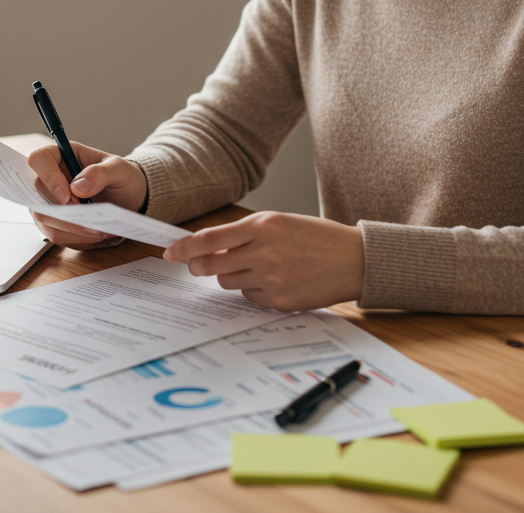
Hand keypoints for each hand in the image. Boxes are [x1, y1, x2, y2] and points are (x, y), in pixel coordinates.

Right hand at [27, 141, 146, 249]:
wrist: (130, 198)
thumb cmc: (122, 177)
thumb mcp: (119, 170)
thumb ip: (100, 173)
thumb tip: (77, 187)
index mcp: (62, 156)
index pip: (39, 160)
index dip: (48, 178)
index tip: (67, 196)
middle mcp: (51, 178)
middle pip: (36, 194)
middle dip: (61, 210)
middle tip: (88, 215)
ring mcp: (49, 201)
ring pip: (43, 218)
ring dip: (70, 227)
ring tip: (97, 229)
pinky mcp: (54, 221)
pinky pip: (55, 234)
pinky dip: (75, 238)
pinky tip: (94, 234)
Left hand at [162, 212, 363, 310]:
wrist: (353, 259)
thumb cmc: (316, 236)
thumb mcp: (280, 223)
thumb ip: (246, 233)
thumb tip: (210, 248)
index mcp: (264, 226)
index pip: (212, 238)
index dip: (186, 247)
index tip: (170, 252)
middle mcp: (265, 252)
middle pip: (212, 265)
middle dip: (200, 266)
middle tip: (197, 265)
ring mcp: (272, 279)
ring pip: (228, 282)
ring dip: (232, 276)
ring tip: (258, 266)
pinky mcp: (280, 300)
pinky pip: (250, 298)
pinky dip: (254, 290)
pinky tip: (275, 280)